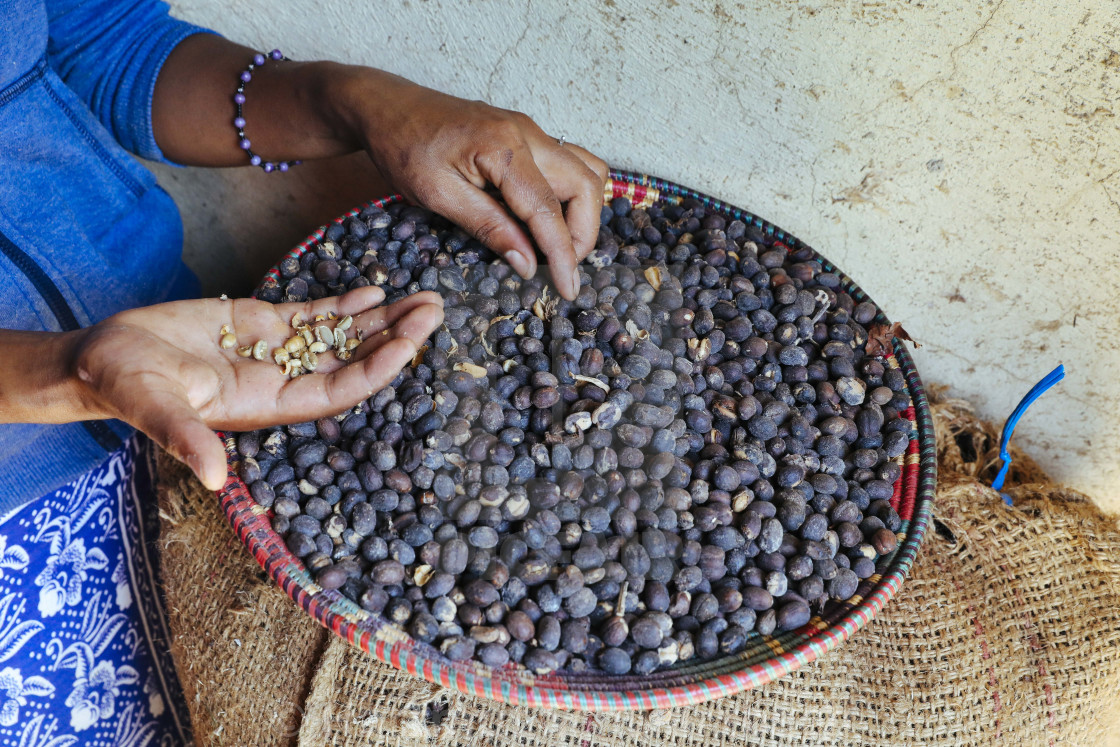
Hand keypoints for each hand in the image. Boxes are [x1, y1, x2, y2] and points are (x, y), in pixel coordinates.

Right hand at [68, 287, 442, 489]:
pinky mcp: (261, 325)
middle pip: (353, 361)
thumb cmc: (124, 384)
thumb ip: (184, 439)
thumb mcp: (152, 407)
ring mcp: (276, 351)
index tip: (409, 343)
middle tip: (435, 310)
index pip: (337, 390)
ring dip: (383, 318)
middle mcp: (282, 380)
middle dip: (396, 338)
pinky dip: (346, 304)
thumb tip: (214, 478)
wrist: (103, 358)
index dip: (375, 369)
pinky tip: (377, 289)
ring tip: (425, 297)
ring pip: (342, 336)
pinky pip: (314, 315)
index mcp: (268, 404)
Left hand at [335, 71, 608, 299]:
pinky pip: (569, 164)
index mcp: (504, 148)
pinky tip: (543, 219)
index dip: (564, 255)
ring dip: (582, 212)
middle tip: (560, 268)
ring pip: (586, 171)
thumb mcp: (437, 195)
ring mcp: (530, 130)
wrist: (387, 106)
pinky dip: (570, 195)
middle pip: (586, 185)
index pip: (549, 210)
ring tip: (554, 245)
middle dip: (582, 234)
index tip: (567, 290)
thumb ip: (488, 227)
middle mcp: (528, 133)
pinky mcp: (526, 135)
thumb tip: (528, 264)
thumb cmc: (402, 147)